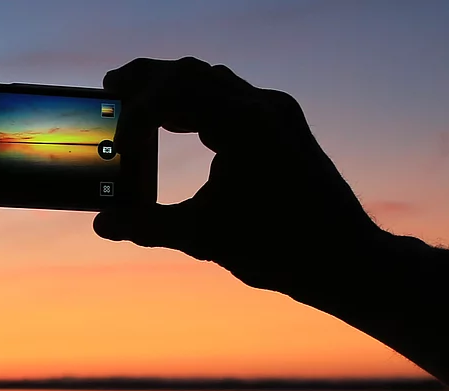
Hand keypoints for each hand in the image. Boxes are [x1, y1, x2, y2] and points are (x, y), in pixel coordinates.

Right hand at [93, 57, 385, 300]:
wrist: (346, 259)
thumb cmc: (281, 249)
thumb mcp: (203, 237)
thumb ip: (147, 226)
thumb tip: (102, 224)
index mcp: (243, 123)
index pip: (175, 90)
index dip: (136, 110)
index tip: (119, 140)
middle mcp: (263, 107)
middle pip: (192, 72)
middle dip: (149, 80)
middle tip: (112, 87)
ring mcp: (278, 113)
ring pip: (215, 81)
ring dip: (176, 89)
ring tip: (141, 106)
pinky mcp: (286, 127)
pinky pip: (236, 99)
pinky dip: (202, 105)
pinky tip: (183, 125)